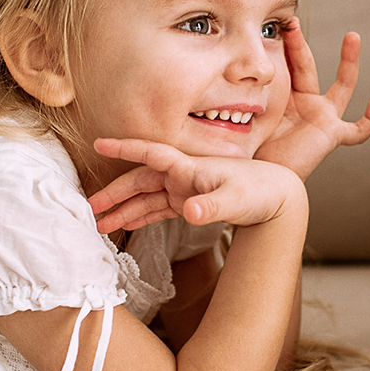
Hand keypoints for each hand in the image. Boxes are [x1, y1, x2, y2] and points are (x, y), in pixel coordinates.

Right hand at [88, 138, 303, 233]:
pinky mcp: (188, 203)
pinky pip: (157, 209)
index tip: (99, 144)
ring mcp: (184, 189)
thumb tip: (190, 213)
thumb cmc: (261, 193)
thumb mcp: (236, 201)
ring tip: (99, 224)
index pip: (150, 154)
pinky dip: (140, 217)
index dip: (124, 148)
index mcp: (189, 167)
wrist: (280, 198)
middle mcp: (182, 175)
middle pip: (140, 180)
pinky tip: (124, 226)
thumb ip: (212, 208)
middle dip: (114, 193)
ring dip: (123, 209)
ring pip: (145, 196)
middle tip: (89, 208)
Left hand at [254, 22, 369, 179]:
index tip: (275, 23)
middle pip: (308, 66)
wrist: (263, 181)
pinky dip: (369, 120)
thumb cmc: (253, 151)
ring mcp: (322, 118)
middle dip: (300, 44)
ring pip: (342, 86)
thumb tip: (219, 74)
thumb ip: (241, 99)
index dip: (283, 44)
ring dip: (348, 61)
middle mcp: (307, 103)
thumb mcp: (248, 119)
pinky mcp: (331, 135)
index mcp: (286, 96)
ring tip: (352, 36)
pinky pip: (357, 131)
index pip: (286, 64)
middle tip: (292, 22)